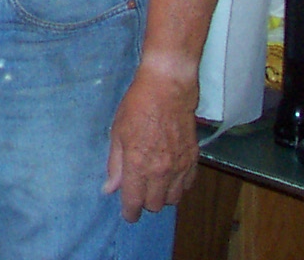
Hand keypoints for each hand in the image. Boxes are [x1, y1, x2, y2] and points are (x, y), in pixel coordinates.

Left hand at [104, 55, 200, 220]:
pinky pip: (187, 186)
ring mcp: (179, 167)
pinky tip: (170, 176)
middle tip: (139, 192)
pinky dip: (178, 186)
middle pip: (154, 205)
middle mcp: (160, 171)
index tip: (128, 214)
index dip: (129, 212)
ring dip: (162, 196)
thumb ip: (115, 164)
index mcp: (137, 164)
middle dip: (144, 203)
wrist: (168, 89)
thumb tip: (110, 188)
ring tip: (154, 184)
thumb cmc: (136, 107)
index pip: (134, 201)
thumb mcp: (117, 133)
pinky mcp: (193, 160)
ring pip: (173, 199)